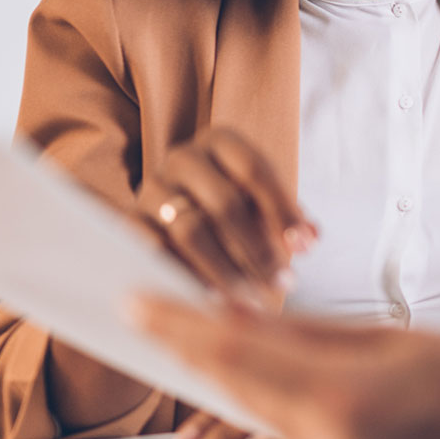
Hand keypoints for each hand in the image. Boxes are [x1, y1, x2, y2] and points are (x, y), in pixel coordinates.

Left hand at [132, 299, 439, 438]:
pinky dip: (305, 430)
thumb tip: (235, 314)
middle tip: (173, 320)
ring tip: (289, 365)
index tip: (138, 305)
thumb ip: (303, 333)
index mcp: (341, 398)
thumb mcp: (389, 338)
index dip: (181, 329)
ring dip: (269, 396)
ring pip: (275, 429)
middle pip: (243, 397)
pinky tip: (346, 411)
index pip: (236, 357)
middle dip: (209, 357)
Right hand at [140, 127, 316, 303]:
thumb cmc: (236, 202)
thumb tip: (310, 240)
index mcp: (222, 141)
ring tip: (253, 297)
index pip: (256, 171)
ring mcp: (152, 188)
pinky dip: (188, 276)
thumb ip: (290, 218)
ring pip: (191, 231)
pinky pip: (157, 252)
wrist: (177, 206)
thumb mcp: (265, 201)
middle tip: (283, 284)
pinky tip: (213, 297)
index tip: (304, 250)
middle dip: (259, 250)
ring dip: (227, 270)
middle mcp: (183, 157)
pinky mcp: (129, 220)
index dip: (282, 212)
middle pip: (225, 204)